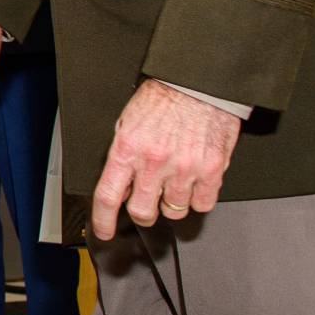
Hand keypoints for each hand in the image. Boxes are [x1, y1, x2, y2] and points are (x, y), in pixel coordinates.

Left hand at [89, 79, 241, 240]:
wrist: (199, 83)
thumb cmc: (163, 98)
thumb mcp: (128, 122)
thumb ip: (123, 155)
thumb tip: (119, 184)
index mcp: (127, 148)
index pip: (108, 195)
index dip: (103, 220)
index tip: (104, 231)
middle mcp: (154, 162)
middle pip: (142, 212)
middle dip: (142, 212)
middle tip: (147, 202)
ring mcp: (184, 168)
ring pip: (174, 211)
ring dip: (172, 202)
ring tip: (174, 180)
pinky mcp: (211, 170)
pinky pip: (203, 204)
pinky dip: (198, 198)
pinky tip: (194, 182)